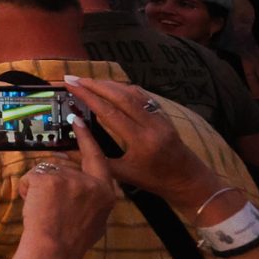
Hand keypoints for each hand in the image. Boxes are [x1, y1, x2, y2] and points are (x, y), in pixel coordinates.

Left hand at [14, 130, 119, 258]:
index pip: (98, 159)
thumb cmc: (72, 240)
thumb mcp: (97, 220)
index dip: (87, 139)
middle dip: (52, 178)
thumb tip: (87, 187)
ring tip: (42, 210)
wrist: (53, 249)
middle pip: (65, 167)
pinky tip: (31, 205)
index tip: (78, 121)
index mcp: (106, 193)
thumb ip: (95, 199)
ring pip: (46, 171)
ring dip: (38, 187)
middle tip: (47, 198)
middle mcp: (91, 182)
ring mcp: (69, 178)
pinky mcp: (48, 178)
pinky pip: (31, 176)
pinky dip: (26, 189)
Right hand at [64, 76, 220, 207]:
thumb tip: (70, 141)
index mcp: (140, 141)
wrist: (187, 180)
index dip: (88, 96)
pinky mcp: (163, 114)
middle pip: (120, 96)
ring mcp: (160, 117)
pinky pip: (142, 96)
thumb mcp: (122, 174)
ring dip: (108, 84)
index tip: (71, 86)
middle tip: (74, 79)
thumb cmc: (153, 180)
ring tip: (88, 81)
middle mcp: (151, 125)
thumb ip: (96, 156)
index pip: (109, 112)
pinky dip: (124, 89)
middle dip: (95, 84)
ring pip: (132, 93)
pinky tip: (111, 88)